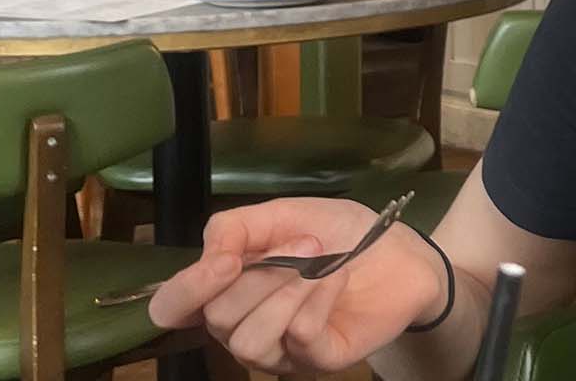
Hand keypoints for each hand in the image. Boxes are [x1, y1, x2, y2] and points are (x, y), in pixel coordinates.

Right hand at [149, 197, 445, 374]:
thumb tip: (209, 256)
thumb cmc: (341, 234)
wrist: (403, 251)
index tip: (224, 262)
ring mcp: (280, 352)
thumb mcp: (285, 214)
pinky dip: (318, 299)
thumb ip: (235, 227)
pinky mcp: (318, 361)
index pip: (172, 309)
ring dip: (286, 291)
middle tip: (307, 244)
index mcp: (227, 290)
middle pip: (216, 319)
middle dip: (261, 274)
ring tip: (321, 264)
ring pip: (248, 341)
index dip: (186, 289)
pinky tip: (337, 278)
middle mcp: (243, 327)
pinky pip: (298, 338)